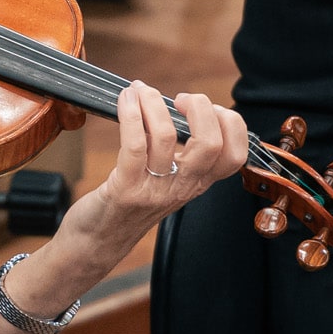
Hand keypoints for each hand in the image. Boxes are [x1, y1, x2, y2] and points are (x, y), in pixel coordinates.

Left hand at [58, 84, 251, 252]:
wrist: (98, 242)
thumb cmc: (129, 205)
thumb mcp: (166, 182)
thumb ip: (179, 154)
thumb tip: (177, 107)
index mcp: (197, 184)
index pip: (234, 156)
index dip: (230, 124)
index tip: (208, 109)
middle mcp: (182, 188)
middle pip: (211, 144)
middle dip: (200, 107)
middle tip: (179, 99)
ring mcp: (155, 190)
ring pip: (166, 136)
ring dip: (152, 103)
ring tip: (140, 91)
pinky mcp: (125, 189)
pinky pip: (134, 144)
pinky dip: (131, 114)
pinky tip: (126, 100)